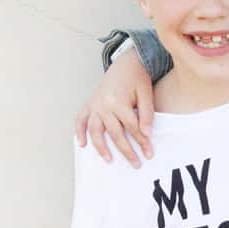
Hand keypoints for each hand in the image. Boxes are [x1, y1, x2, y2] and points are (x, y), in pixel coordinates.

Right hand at [75, 52, 154, 167]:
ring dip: (101, 147)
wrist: (125, 63)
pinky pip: (81, 120)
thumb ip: (146, 113)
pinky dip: (79, 132)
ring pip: (95, 130)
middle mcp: (103, 104)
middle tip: (136, 164)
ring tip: (108, 160)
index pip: (132, 127)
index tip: (149, 154)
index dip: (142, 142)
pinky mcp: (90, 104)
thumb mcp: (146, 93)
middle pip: (115, 133)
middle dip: (126, 150)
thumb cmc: (137, 79)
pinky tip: (81, 145)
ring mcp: (94, 105)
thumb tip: (146, 133)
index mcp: (118, 100)